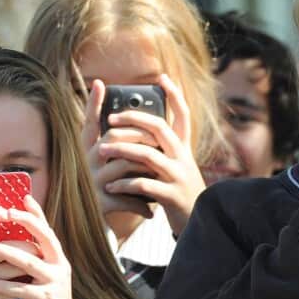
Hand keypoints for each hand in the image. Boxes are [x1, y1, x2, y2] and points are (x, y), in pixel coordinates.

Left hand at [0, 195, 81, 298]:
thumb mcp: (41, 278)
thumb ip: (32, 261)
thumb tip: (13, 242)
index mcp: (58, 259)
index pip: (47, 230)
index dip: (36, 213)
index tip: (23, 197)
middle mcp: (60, 266)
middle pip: (45, 238)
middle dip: (26, 223)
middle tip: (6, 212)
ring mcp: (55, 283)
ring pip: (30, 263)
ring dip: (7, 253)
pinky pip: (22, 290)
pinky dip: (3, 286)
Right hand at [0, 204, 33, 298]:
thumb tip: (8, 220)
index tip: (8, 212)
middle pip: (3, 244)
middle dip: (26, 245)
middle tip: (38, 244)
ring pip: (13, 265)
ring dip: (30, 263)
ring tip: (40, 260)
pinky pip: (14, 285)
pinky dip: (25, 282)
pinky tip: (33, 280)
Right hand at [81, 80, 155, 219]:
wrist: (83, 230)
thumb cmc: (102, 192)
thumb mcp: (105, 168)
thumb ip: (118, 148)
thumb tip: (137, 124)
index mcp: (88, 151)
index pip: (89, 123)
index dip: (94, 104)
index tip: (100, 83)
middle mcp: (86, 163)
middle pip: (114, 139)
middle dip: (139, 137)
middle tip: (157, 139)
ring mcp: (91, 182)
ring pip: (124, 165)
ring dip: (146, 169)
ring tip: (160, 173)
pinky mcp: (99, 203)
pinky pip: (125, 198)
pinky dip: (141, 205)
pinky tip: (151, 212)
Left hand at [97, 75, 207, 234]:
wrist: (198, 222)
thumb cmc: (179, 191)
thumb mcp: (177, 166)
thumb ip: (162, 149)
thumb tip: (139, 129)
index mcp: (183, 148)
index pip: (183, 115)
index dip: (175, 95)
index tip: (162, 77)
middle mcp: (183, 158)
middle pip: (160, 129)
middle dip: (134, 119)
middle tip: (111, 118)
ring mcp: (178, 176)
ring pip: (149, 156)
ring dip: (122, 151)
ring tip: (100, 151)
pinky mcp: (171, 196)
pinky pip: (145, 185)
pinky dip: (125, 184)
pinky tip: (111, 186)